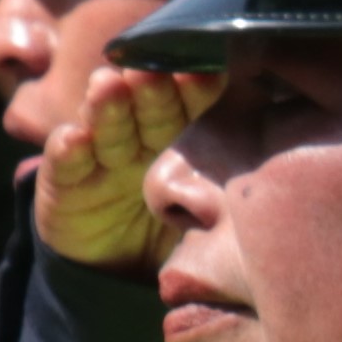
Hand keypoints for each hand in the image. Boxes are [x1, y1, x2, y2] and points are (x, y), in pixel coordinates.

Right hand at [36, 63, 205, 274]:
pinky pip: (65, 164)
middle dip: (151, 89)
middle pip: (148, 109)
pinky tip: (74, 137)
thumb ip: (226, 190)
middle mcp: (140, 138)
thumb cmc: (175, 233)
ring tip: (107, 86)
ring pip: (107, 126)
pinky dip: (68, 150)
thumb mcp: (206, 217)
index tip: (207, 72)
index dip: (196, 90)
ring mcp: (100, 156)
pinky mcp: (63, 181)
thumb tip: (278, 178)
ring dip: (107, 106)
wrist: (119, 270)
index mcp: (180, 139)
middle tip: (151, 72)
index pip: (192, 109)